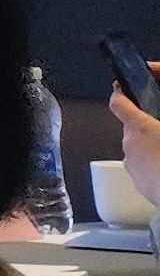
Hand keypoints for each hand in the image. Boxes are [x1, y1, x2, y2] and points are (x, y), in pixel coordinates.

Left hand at [113, 89, 159, 215]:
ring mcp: (132, 165)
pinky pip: (143, 169)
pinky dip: (153, 168)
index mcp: (140, 127)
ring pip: (138, 151)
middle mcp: (130, 144)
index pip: (119, 104)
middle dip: (147, 130)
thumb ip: (158, 122)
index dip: (120, 96)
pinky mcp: (138, 183)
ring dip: (151, 150)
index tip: (121, 92)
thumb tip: (156, 124)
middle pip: (133, 130)